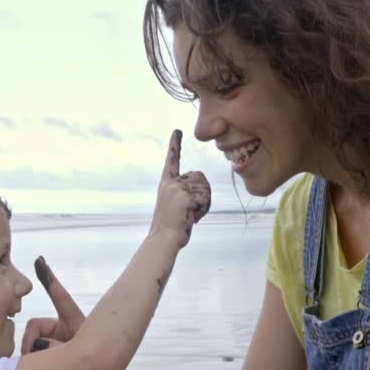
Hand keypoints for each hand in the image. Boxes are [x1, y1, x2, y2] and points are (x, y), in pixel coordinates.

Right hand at [21, 255, 85, 353]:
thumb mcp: (84, 359)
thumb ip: (60, 350)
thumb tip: (40, 346)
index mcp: (75, 323)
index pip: (61, 298)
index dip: (50, 280)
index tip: (40, 261)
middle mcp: (62, 329)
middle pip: (35, 326)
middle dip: (30, 341)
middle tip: (34, 356)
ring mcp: (54, 341)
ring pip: (31, 343)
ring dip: (34, 356)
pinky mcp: (47, 354)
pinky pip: (31, 354)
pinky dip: (32, 362)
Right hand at [151, 129, 210, 246]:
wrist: (164, 238)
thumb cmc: (172, 225)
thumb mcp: (177, 203)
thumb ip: (186, 191)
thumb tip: (200, 187)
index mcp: (167, 183)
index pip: (172, 160)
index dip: (174, 145)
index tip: (177, 131)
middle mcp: (171, 182)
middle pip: (200, 177)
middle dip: (202, 195)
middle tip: (188, 211)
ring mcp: (178, 188)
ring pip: (205, 188)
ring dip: (203, 204)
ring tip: (189, 215)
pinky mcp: (185, 196)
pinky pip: (205, 199)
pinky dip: (202, 210)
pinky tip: (191, 218)